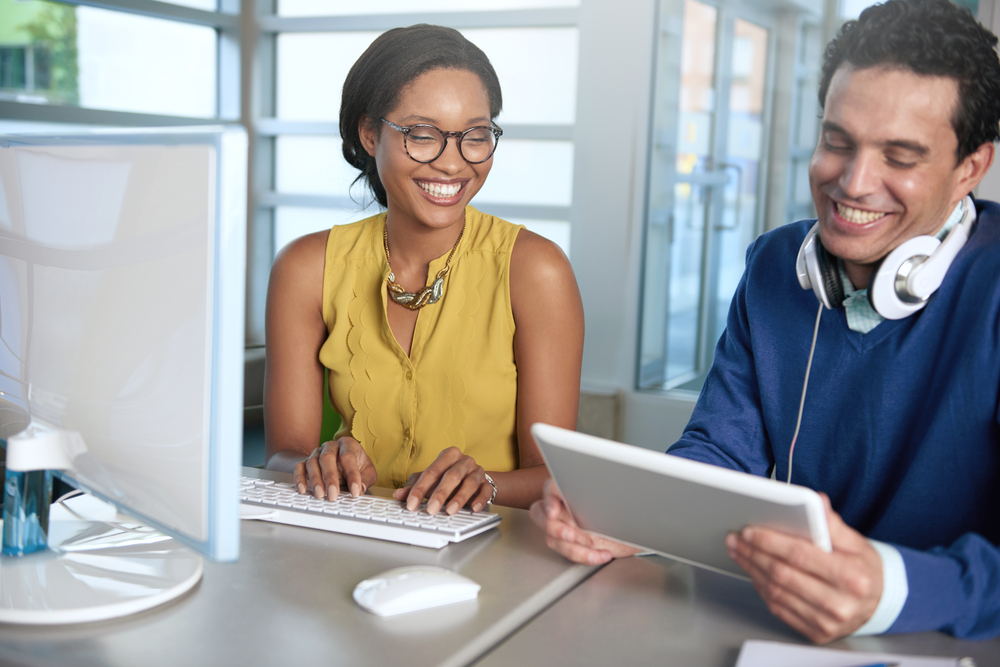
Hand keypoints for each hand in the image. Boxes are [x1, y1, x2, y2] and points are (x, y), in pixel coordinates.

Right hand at [293, 437, 377, 500]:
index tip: (355, 490)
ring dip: (315, 480)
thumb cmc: (357, 465)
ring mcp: (317, 453)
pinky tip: (303, 489)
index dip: (352, 474)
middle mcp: (331, 446)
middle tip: (333, 494)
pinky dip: (299, 478)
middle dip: (330, 477)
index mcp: (347, 444)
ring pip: (312, 462)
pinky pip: (299, 467)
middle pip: (327, 457)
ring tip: (320, 494)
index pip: (348, 456)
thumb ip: (366, 480)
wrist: (342, 462)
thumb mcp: (368, 471)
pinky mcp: (306, 461)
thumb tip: (361, 489)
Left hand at [392, 447, 493, 514]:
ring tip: (450, 511)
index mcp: (448, 455)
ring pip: (469, 483)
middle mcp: (464, 461)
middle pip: (452, 475)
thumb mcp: (431, 480)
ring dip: (460, 498)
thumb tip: (398, 495)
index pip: (432, 471)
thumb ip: (414, 487)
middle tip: (430, 509)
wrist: (475, 480)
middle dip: (440, 493)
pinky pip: (486, 491)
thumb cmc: (448, 477)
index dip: (420, 489)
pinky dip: (480, 500)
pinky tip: (474, 508)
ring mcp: (478, 472)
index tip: (411, 504)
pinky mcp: (487, 484)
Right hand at [529, 479, 638, 564]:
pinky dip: (584, 556)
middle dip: (555, 527)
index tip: (554, 511)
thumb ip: (592, 497)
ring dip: (574, 547)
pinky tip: (600, 554)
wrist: (639, 533)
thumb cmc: (629, 513)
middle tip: (570, 534)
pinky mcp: (569, 543)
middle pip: (540, 514)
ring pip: (552, 538)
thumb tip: (585, 491)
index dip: (550, 498)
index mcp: (571, 488)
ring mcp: (564, 525)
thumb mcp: (617, 502)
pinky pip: (566, 553)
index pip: (551, 488)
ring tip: (594, 548)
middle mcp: (563, 505)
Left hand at [726, 493, 882, 642]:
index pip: (800, 555)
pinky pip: (779, 609)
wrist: (879, 603)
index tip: (750, 531)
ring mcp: (827, 623)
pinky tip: (755, 572)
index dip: (770, 541)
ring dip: (752, 570)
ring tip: (740, 552)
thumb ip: (832, 524)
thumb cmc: (863, 569)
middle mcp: (840, 604)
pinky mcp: (816, 633)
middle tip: (737, 539)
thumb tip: (817, 502)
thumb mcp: (856, 542)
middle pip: (783, 575)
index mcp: (851, 577)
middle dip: (754, 554)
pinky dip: (762, 588)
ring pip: (776, 593)